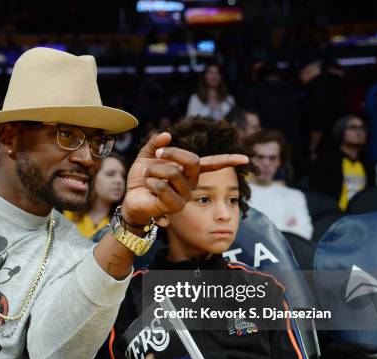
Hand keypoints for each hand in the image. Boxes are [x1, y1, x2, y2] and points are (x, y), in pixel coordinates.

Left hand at [121, 132, 248, 224]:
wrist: (131, 199)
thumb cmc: (142, 179)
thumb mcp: (146, 157)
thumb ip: (155, 145)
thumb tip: (167, 134)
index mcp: (188, 171)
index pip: (213, 164)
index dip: (228, 160)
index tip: (245, 159)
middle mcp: (191, 183)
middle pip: (193, 161)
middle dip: (173, 153)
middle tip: (157, 154)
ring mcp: (184, 196)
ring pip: (173, 173)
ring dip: (154, 170)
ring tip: (147, 175)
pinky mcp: (174, 206)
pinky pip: (162, 187)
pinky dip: (150, 182)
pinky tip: (147, 187)